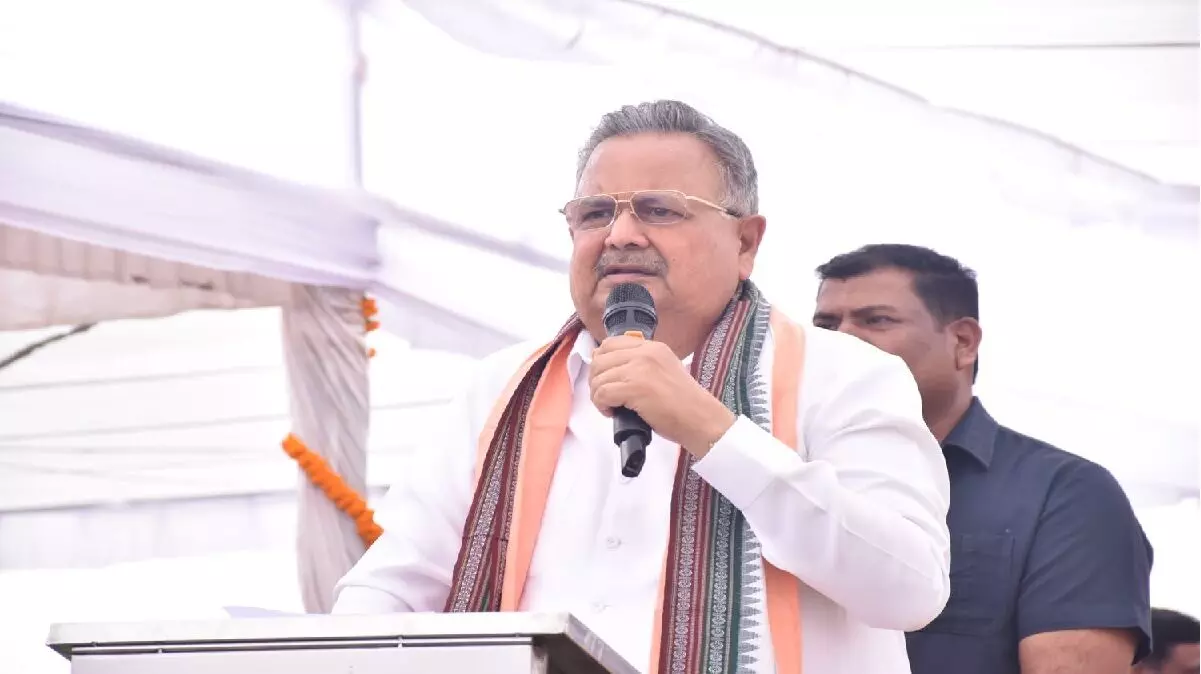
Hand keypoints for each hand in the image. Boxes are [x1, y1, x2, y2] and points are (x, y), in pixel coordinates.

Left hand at [589, 335, 735, 456]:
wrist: (701, 419)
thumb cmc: (684, 404)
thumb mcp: (664, 370)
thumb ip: (642, 364)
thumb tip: (610, 367)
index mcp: (653, 347)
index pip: (611, 343)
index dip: (601, 361)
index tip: (604, 377)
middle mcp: (645, 353)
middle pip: (601, 359)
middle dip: (596, 379)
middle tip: (604, 396)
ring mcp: (640, 369)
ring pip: (599, 378)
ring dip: (598, 395)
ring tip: (610, 406)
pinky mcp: (635, 388)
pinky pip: (602, 393)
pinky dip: (602, 405)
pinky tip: (613, 412)